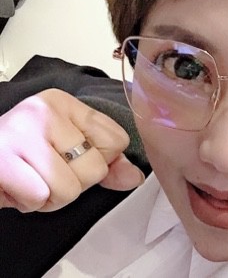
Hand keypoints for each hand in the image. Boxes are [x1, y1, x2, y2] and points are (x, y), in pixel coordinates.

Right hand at [0, 89, 143, 212]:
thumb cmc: (24, 154)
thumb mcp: (68, 147)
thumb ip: (107, 162)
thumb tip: (135, 177)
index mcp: (66, 103)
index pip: (117, 140)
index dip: (101, 160)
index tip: (73, 155)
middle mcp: (45, 111)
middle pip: (96, 168)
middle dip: (74, 182)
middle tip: (47, 171)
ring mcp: (22, 133)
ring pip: (70, 188)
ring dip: (51, 196)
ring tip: (32, 179)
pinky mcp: (2, 161)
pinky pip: (40, 197)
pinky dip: (30, 202)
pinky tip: (16, 184)